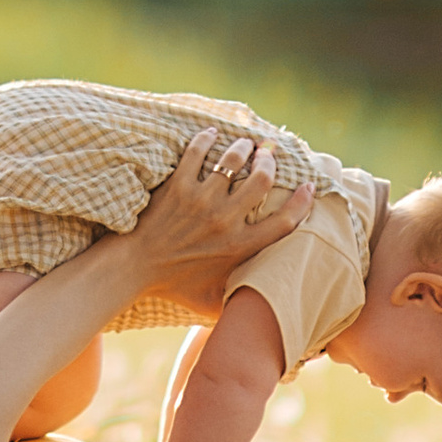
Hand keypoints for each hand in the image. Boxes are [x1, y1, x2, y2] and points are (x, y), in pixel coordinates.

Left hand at [128, 133, 310, 307]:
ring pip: (233, 160)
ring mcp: (200, 200)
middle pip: (262, 179)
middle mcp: (224, 221)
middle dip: (269, 161)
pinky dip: (206, 138)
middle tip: (267, 154)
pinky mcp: (177, 186)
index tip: (309, 186)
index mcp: (238, 247)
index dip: (302, 202)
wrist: (133, 268)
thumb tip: (263, 307)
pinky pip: (197, 152)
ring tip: (244, 144)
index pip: (283, 221)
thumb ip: (239, 300)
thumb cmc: (173, 286)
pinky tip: (211, 134)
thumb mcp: (212, 301)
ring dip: (243, 147)